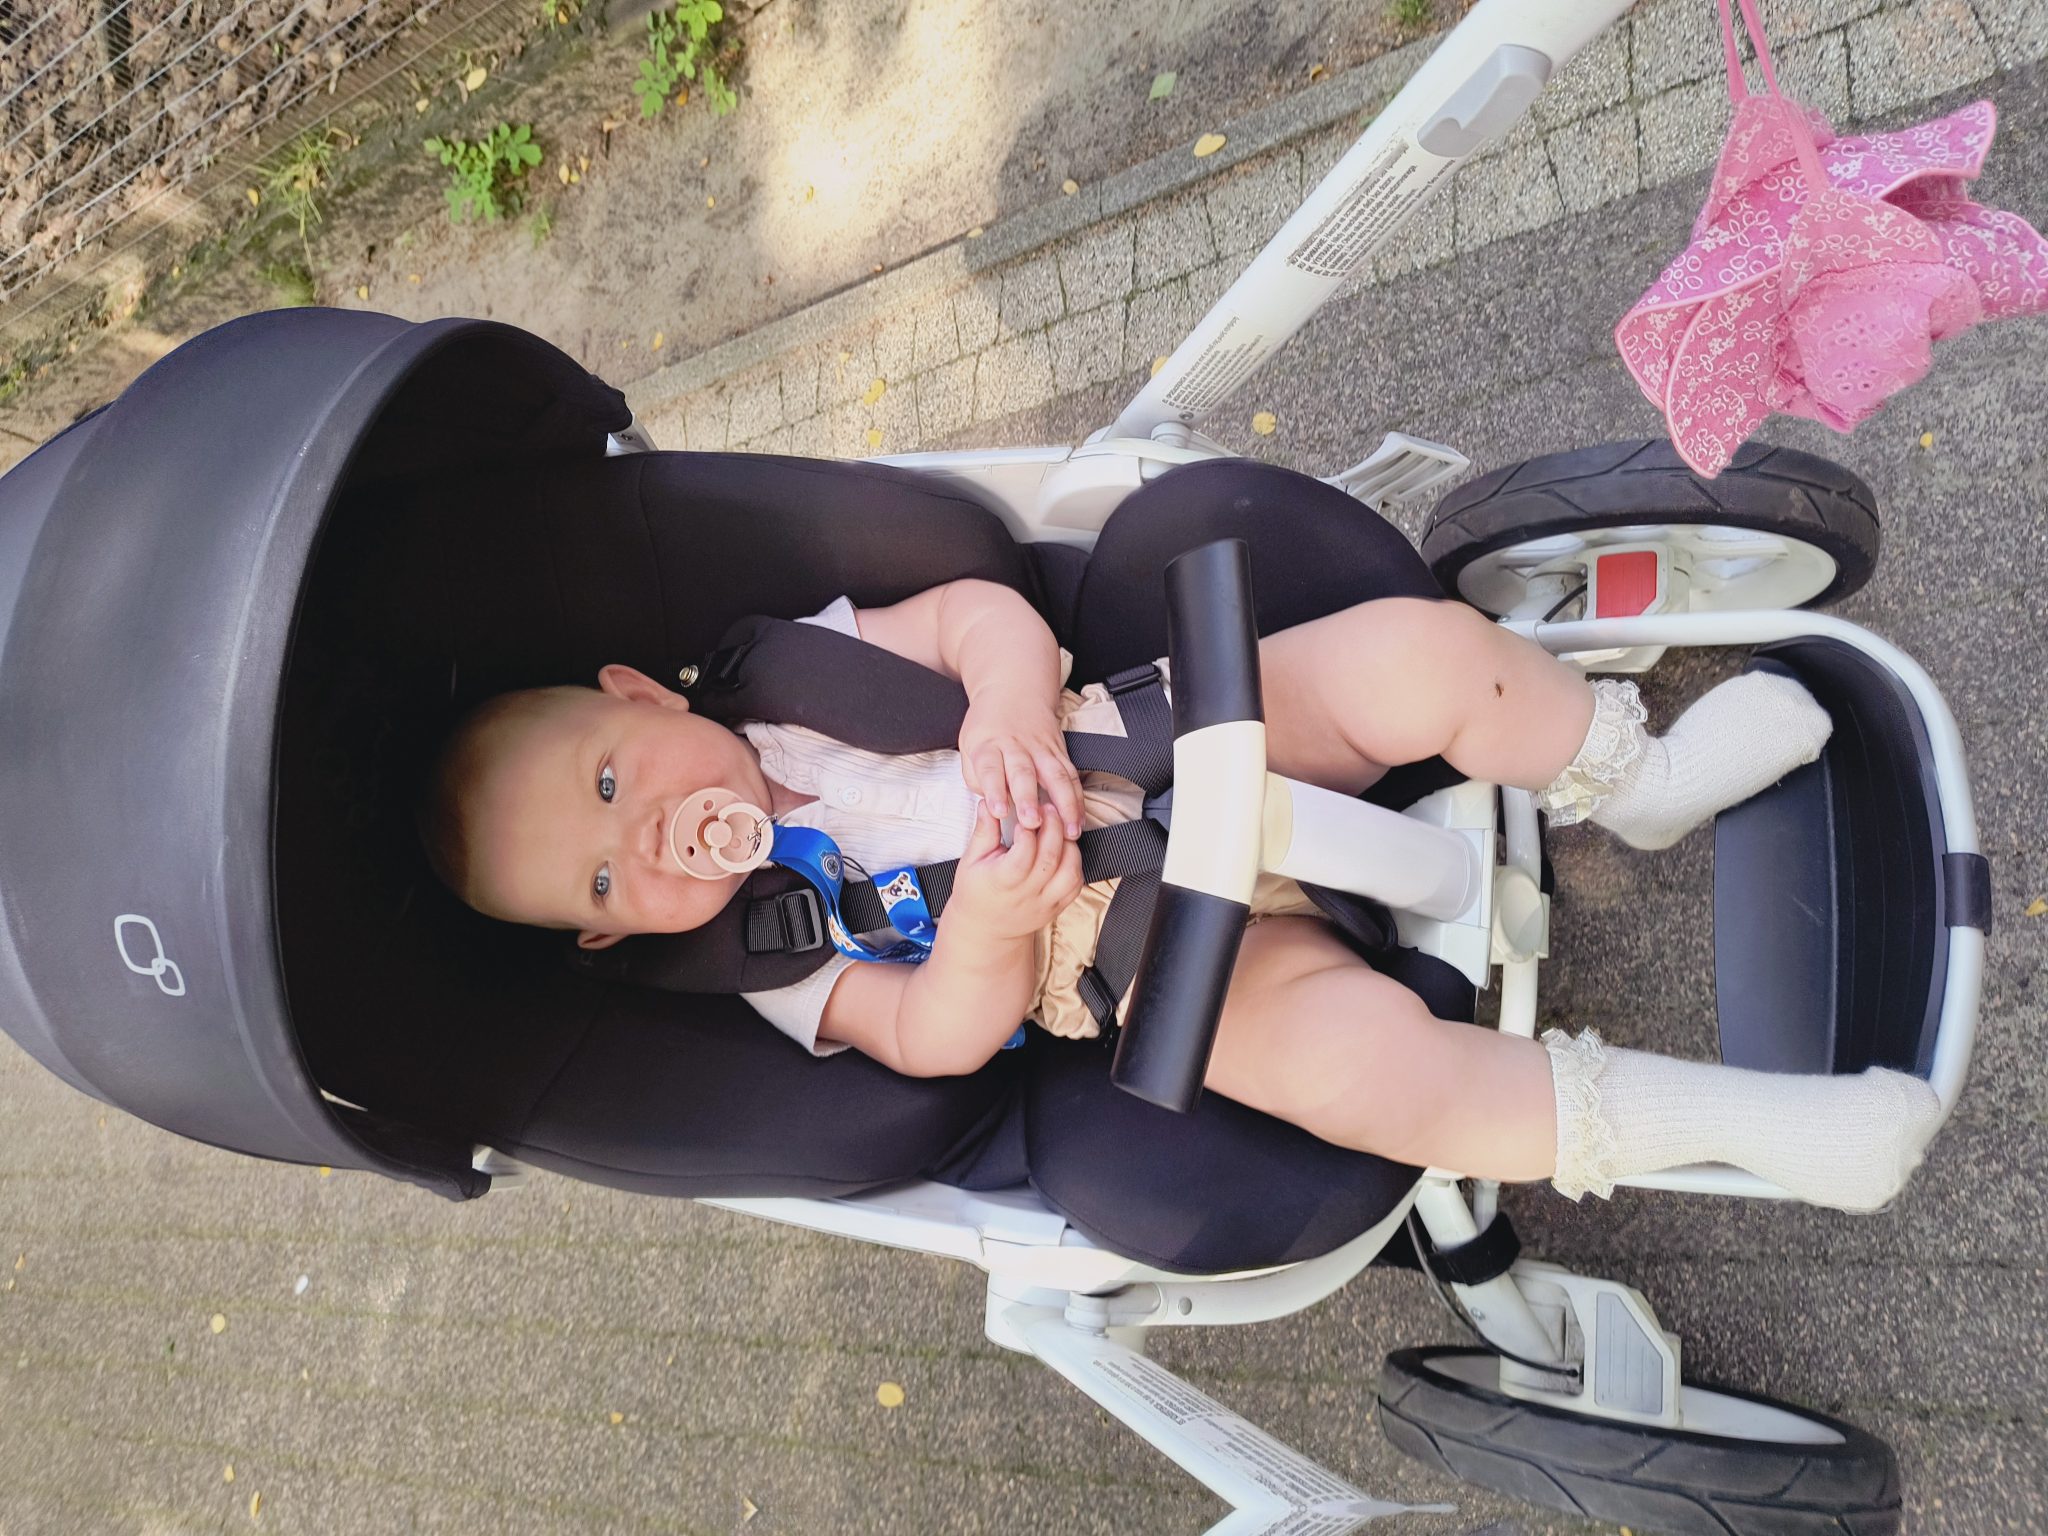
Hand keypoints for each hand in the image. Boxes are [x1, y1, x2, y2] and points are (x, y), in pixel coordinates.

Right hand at [945, 804, 1085, 941]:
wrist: (986, 930)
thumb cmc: (975, 891)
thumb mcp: (970, 861)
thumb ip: (984, 831)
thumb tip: (989, 803)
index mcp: (1002, 882)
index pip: (1023, 854)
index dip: (1029, 831)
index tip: (1026, 814)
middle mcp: (1026, 895)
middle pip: (1051, 859)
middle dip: (1053, 827)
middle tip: (1049, 808)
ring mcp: (1045, 903)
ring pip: (1070, 872)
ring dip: (1069, 845)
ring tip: (1059, 828)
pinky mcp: (1058, 907)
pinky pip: (1076, 884)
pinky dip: (1075, 863)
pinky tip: (1065, 848)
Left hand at [959, 687, 1083, 837]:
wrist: (1014, 689)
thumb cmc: (989, 724)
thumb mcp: (968, 746)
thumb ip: (976, 778)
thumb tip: (991, 805)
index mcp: (989, 745)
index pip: (990, 769)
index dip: (994, 791)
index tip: (998, 812)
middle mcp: (1016, 746)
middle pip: (1024, 773)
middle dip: (1029, 799)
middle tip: (1032, 822)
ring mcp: (1041, 748)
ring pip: (1056, 775)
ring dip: (1064, 804)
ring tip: (1069, 830)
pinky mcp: (1060, 751)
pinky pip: (1072, 776)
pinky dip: (1078, 799)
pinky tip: (1080, 819)